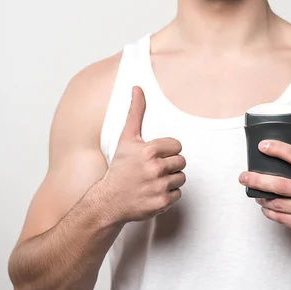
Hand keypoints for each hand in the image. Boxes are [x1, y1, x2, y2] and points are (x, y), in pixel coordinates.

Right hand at [100, 86, 186, 223]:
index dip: (166, 151)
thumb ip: (135, 112)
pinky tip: (153, 193)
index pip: (177, 146)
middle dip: (169, 165)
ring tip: (152, 182)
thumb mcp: (126, 138)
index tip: (152, 157)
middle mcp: (155, 168)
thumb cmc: (120, 167)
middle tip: (152, 171)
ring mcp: (159, 186)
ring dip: (170, 180)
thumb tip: (137, 87)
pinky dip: (168, 195)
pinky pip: (178, 194)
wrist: (109, 201)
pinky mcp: (162, 202)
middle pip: (181, 162)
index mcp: (148, 150)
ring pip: (181, 178)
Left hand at [238, 140, 290, 250]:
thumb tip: (275, 161)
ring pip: (277, 203)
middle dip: (257, 179)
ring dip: (261, 197)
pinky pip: (280, 218)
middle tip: (243, 176)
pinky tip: (265, 207)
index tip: (263, 146)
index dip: (279, 149)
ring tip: (255, 192)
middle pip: (280, 183)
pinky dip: (269, 212)